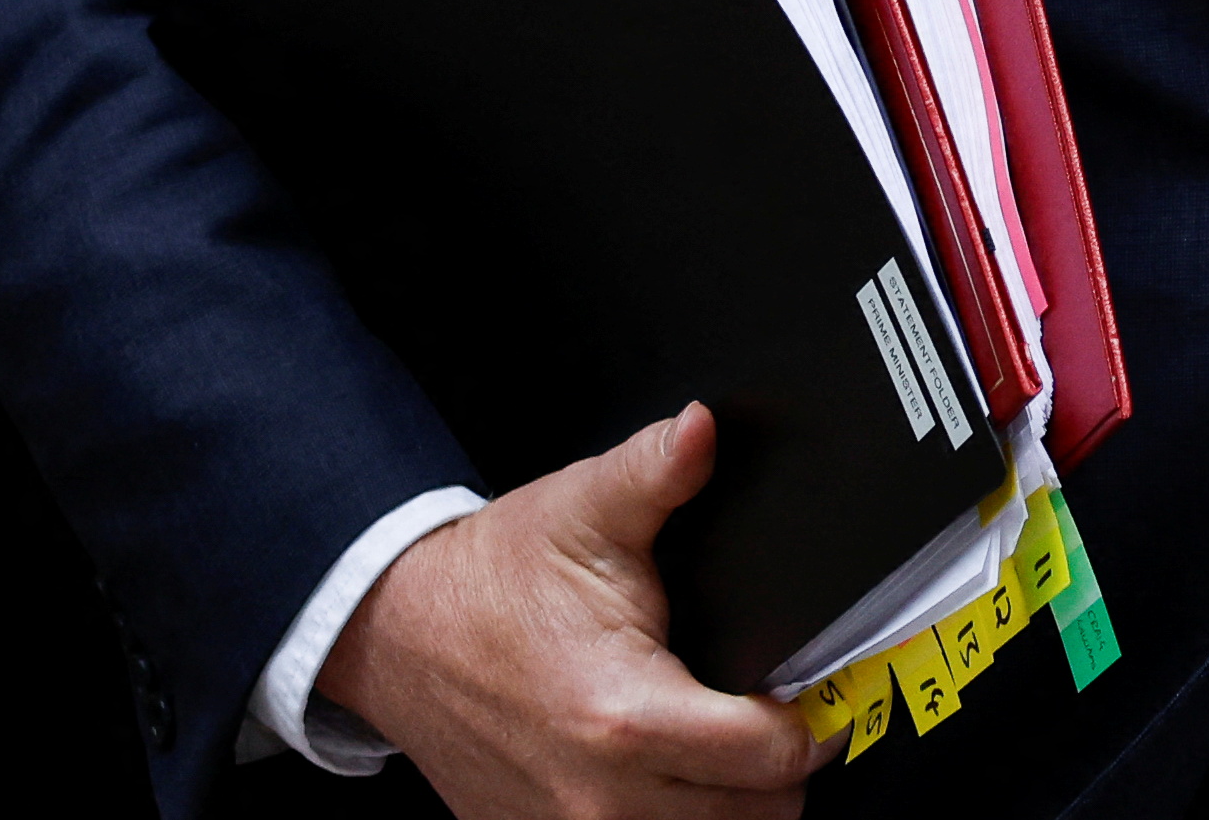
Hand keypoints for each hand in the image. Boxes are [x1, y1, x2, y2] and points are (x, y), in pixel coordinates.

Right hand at [316, 405, 832, 819]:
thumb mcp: (582, 509)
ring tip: (726, 741)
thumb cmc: (489, 580)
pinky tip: (672, 771)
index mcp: (626, 716)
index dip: (814, 720)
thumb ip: (657, 469)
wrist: (394, 633)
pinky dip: (675, 817)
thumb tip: (706, 427)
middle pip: (759, 818)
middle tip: (770, 708)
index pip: (774, 759)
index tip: (814, 690)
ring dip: (732, 800)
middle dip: (779, 765)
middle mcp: (603, 798)